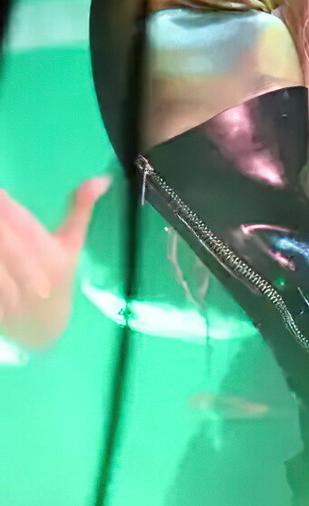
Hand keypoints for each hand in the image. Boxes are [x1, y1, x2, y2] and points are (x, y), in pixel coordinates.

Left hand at [0, 177, 111, 348]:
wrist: (45, 328)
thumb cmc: (59, 279)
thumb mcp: (71, 244)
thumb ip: (81, 208)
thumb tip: (102, 178)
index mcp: (51, 257)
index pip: (21, 224)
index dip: (6, 207)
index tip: (1, 193)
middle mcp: (31, 276)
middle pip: (3, 239)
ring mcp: (10, 295)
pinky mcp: (0, 307)